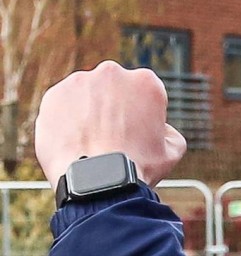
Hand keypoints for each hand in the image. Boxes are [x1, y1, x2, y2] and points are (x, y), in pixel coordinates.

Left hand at [34, 61, 186, 187]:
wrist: (98, 182)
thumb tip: (160, 128)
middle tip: (112, 137)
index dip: (142, 114)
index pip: (144, 93)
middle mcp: (112, 73)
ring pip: (86, 96)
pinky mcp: (53, 96)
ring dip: (89, 112)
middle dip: (113, 108)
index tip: (136, 132)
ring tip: (91, 142)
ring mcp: (79, 82)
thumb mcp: (173, 150)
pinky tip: (74, 142)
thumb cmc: (138, 167)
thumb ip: (168, 131)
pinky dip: (66, 121)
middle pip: (113, 89)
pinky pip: (62, 106)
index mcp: (146, 81)